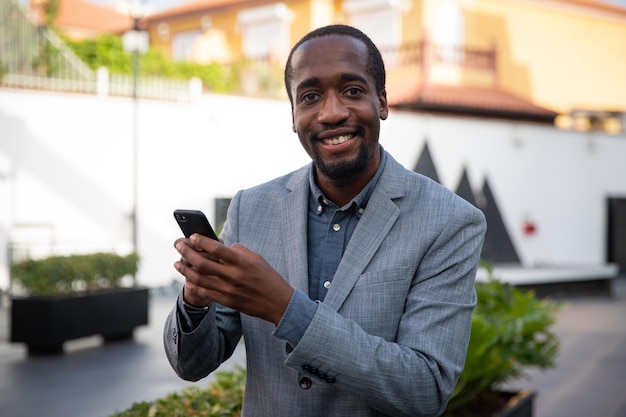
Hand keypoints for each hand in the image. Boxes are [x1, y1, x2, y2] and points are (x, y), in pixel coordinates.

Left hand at [174, 234, 293, 323]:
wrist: (278, 303)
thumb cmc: (268, 277)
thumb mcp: (257, 258)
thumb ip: (238, 251)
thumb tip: (220, 247)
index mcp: (242, 262)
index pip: (217, 248)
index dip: (201, 241)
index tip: (192, 236)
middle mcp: (233, 276)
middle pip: (202, 263)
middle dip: (186, 252)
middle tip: (177, 245)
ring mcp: (228, 290)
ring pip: (199, 278)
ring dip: (185, 269)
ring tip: (177, 262)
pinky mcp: (226, 301)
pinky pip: (204, 293)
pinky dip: (193, 285)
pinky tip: (188, 279)